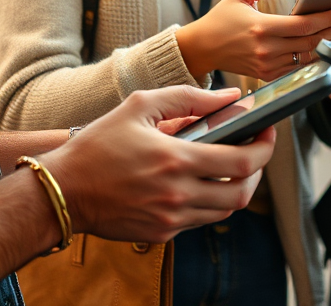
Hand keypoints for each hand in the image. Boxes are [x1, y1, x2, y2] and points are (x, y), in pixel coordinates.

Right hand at [45, 85, 275, 243]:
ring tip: (234, 162)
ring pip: (224, 210)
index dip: (264, 147)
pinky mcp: (161, 234)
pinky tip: (203, 178)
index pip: (241, 162)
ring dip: (237, 186)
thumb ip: (190, 97)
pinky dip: (210, 199)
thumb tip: (231, 97)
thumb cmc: (100, 143)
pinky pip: (200, 219)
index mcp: (176, 159)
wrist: (62, 191)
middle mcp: (177, 194)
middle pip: (242, 193)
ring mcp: (170, 219)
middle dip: (259, 170)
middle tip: (258, 148)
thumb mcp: (142, 104)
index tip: (268, 130)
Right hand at [175, 0, 330, 81]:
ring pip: (308, 59)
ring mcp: (268, 66)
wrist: (202, 48)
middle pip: (312, 44)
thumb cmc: (222, 17)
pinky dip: (316, 62)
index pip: (304, 26)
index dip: (328, 18)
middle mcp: (267, 50)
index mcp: (262, 28)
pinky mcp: (267, 76)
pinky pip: (298, 70)